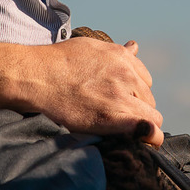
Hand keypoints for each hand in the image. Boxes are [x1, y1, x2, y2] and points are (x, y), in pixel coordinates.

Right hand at [19, 36, 163, 146]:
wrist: (37, 76)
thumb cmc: (58, 61)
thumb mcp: (92, 47)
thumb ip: (118, 51)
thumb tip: (135, 46)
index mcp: (122, 58)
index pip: (145, 81)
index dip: (136, 93)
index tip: (125, 102)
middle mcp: (126, 75)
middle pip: (148, 100)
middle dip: (138, 109)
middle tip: (119, 119)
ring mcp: (120, 96)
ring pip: (151, 116)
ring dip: (141, 123)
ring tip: (125, 131)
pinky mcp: (112, 117)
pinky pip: (146, 130)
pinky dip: (150, 137)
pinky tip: (148, 142)